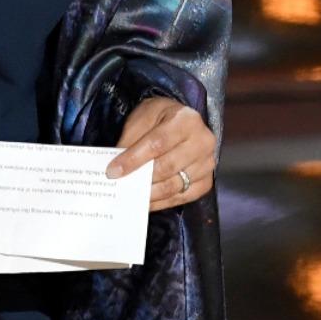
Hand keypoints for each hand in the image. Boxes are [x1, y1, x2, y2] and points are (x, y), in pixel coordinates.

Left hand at [108, 96, 216, 210]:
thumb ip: (131, 139)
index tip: (113, 171)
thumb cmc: (161, 119)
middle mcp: (203, 141)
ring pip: (174, 185)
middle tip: (119, 186)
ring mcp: (207, 163)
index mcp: (186, 119)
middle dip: (140, 178)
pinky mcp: (206, 181)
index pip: (157, 143)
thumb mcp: (144, 117)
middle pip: (167, 167)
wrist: (182, 122)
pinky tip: (146, 201)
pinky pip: (182, 197)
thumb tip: (118, 167)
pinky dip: (162, 202)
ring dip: (149, 194)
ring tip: (130, 196)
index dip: (134, 159)